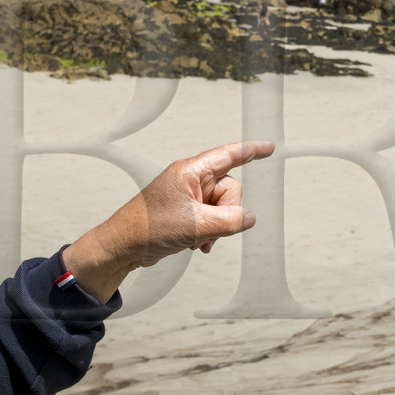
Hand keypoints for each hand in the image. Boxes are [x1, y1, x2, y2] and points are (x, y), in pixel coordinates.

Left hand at [62, 140, 274, 301]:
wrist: (124, 246)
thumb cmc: (150, 228)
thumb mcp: (196, 225)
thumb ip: (229, 221)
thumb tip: (249, 218)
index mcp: (190, 172)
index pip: (228, 155)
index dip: (252, 151)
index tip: (270, 148)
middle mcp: (191, 180)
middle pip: (230, 189)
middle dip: (226, 213)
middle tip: (207, 228)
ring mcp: (189, 197)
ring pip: (223, 208)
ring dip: (217, 227)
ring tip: (197, 239)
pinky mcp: (187, 213)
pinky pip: (212, 219)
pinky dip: (209, 233)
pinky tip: (197, 245)